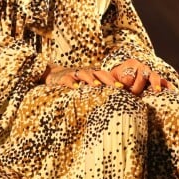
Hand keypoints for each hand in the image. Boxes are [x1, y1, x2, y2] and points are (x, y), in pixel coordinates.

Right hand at [44, 61, 172, 95]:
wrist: (54, 75)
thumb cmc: (75, 83)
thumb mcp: (86, 86)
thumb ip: (97, 92)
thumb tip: (112, 105)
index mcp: (93, 75)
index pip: (106, 76)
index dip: (115, 81)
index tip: (124, 89)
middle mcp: (86, 73)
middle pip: (99, 73)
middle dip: (108, 79)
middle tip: (116, 87)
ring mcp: (74, 74)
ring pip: (84, 74)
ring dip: (91, 79)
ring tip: (97, 86)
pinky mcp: (63, 78)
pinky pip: (68, 80)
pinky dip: (71, 83)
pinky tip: (75, 88)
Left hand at [109, 60, 172, 94]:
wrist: (120, 82)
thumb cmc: (115, 81)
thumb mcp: (109, 78)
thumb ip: (111, 80)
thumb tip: (119, 86)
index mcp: (130, 64)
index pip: (131, 72)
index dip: (127, 81)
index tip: (122, 88)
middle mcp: (142, 67)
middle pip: (143, 73)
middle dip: (138, 85)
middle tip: (133, 94)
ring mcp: (150, 74)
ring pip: (155, 76)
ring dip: (155, 83)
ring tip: (157, 91)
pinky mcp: (156, 81)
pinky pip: (163, 82)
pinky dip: (167, 85)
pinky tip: (171, 90)